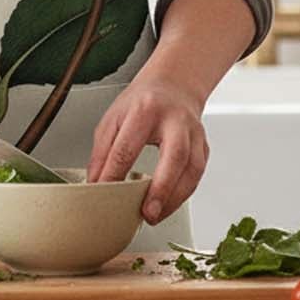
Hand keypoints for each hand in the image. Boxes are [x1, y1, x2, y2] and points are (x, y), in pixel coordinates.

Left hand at [86, 75, 208, 224]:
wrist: (174, 84)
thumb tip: (95, 183)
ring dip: (174, 198)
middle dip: (161, 188)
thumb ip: (103, 151)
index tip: (105, 193)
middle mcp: (174, 119)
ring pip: (192, 169)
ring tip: (155, 215)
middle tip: (147, 213)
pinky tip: (169, 204)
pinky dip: (183, 193)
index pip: (128, 147)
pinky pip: (197, 174)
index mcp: (145, 109)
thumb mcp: (114, 117)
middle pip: (174, 155)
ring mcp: (193, 132)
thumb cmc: (143, 102)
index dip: (115, 174)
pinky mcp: (204, 145)